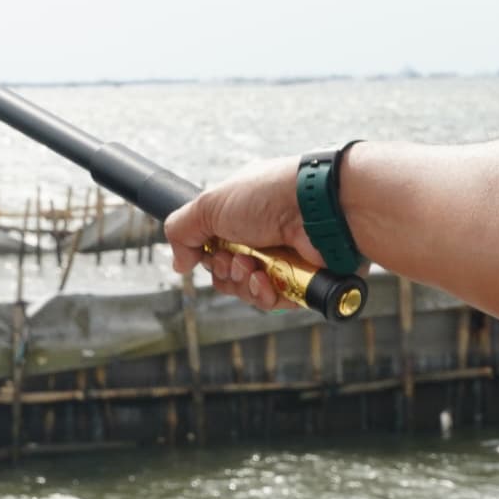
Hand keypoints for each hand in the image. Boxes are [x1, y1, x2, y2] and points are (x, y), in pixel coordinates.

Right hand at [161, 157, 313, 307]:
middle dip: (225, 271)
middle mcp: (264, 236)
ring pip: (249, 292)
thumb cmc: (270, 195)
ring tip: (254, 266)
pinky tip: (267, 280)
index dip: (207, 256)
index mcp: (243, 215)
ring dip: (244, 282)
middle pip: (228, 274)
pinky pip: (275, 302)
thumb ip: (182, 231)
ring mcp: (284, 259)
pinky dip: (266, 294)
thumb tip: (179, 263)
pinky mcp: (303, 280)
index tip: (211, 250)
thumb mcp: (209, 205)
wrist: (319, 208)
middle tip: (235, 258)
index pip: (214, 248)